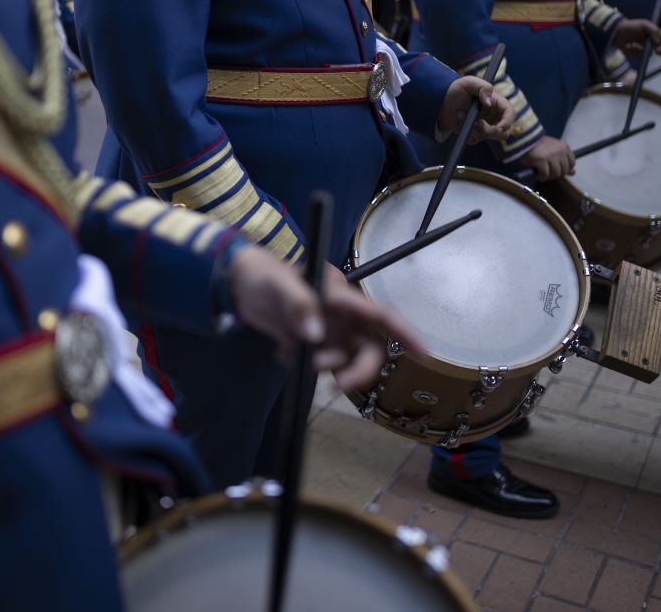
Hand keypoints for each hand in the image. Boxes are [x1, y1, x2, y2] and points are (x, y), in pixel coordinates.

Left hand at [228, 249, 425, 389]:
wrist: (236, 285)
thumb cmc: (261, 274)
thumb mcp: (278, 285)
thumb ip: (298, 305)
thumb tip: (315, 335)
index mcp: (340, 294)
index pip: (380, 315)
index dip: (405, 333)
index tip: (424, 354)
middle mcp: (339, 314)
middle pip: (367, 348)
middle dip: (357, 370)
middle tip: (336, 385)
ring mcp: (326, 329)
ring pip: (343, 359)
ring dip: (326, 366)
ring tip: (295, 355)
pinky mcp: (310, 341)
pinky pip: (318, 362)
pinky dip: (303, 364)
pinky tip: (283, 349)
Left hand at [438, 76, 515, 144]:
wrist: (441, 99)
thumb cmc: (457, 89)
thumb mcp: (470, 82)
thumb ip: (483, 88)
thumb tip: (489, 103)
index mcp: (496, 103)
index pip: (510, 114)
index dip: (507, 122)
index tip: (498, 128)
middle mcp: (493, 116)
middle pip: (503, 132)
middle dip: (491, 131)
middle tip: (478, 123)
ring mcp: (484, 126)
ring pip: (487, 137)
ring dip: (473, 128)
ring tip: (461, 114)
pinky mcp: (473, 133)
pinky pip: (474, 140)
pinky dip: (466, 132)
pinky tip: (459, 119)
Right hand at [518, 135, 574, 180]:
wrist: (525, 140)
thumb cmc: (540, 145)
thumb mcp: (555, 150)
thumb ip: (564, 160)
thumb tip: (573, 173)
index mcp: (564, 147)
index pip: (572, 163)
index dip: (565, 169)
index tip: (558, 169)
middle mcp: (560, 151)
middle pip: (564, 170)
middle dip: (556, 174)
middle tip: (549, 172)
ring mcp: (551, 156)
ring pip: (555, 174)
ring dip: (549, 177)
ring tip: (543, 174)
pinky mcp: (542, 161)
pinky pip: (545, 175)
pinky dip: (542, 177)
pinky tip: (538, 175)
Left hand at [612, 18, 660, 57]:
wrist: (618, 33)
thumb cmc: (632, 27)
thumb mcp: (644, 24)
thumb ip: (653, 30)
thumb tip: (659, 41)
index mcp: (658, 34)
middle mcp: (655, 43)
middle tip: (657, 50)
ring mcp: (648, 50)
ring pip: (652, 54)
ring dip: (642, 49)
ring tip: (634, 44)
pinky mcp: (640, 55)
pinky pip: (641, 55)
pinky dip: (635, 50)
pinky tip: (629, 45)